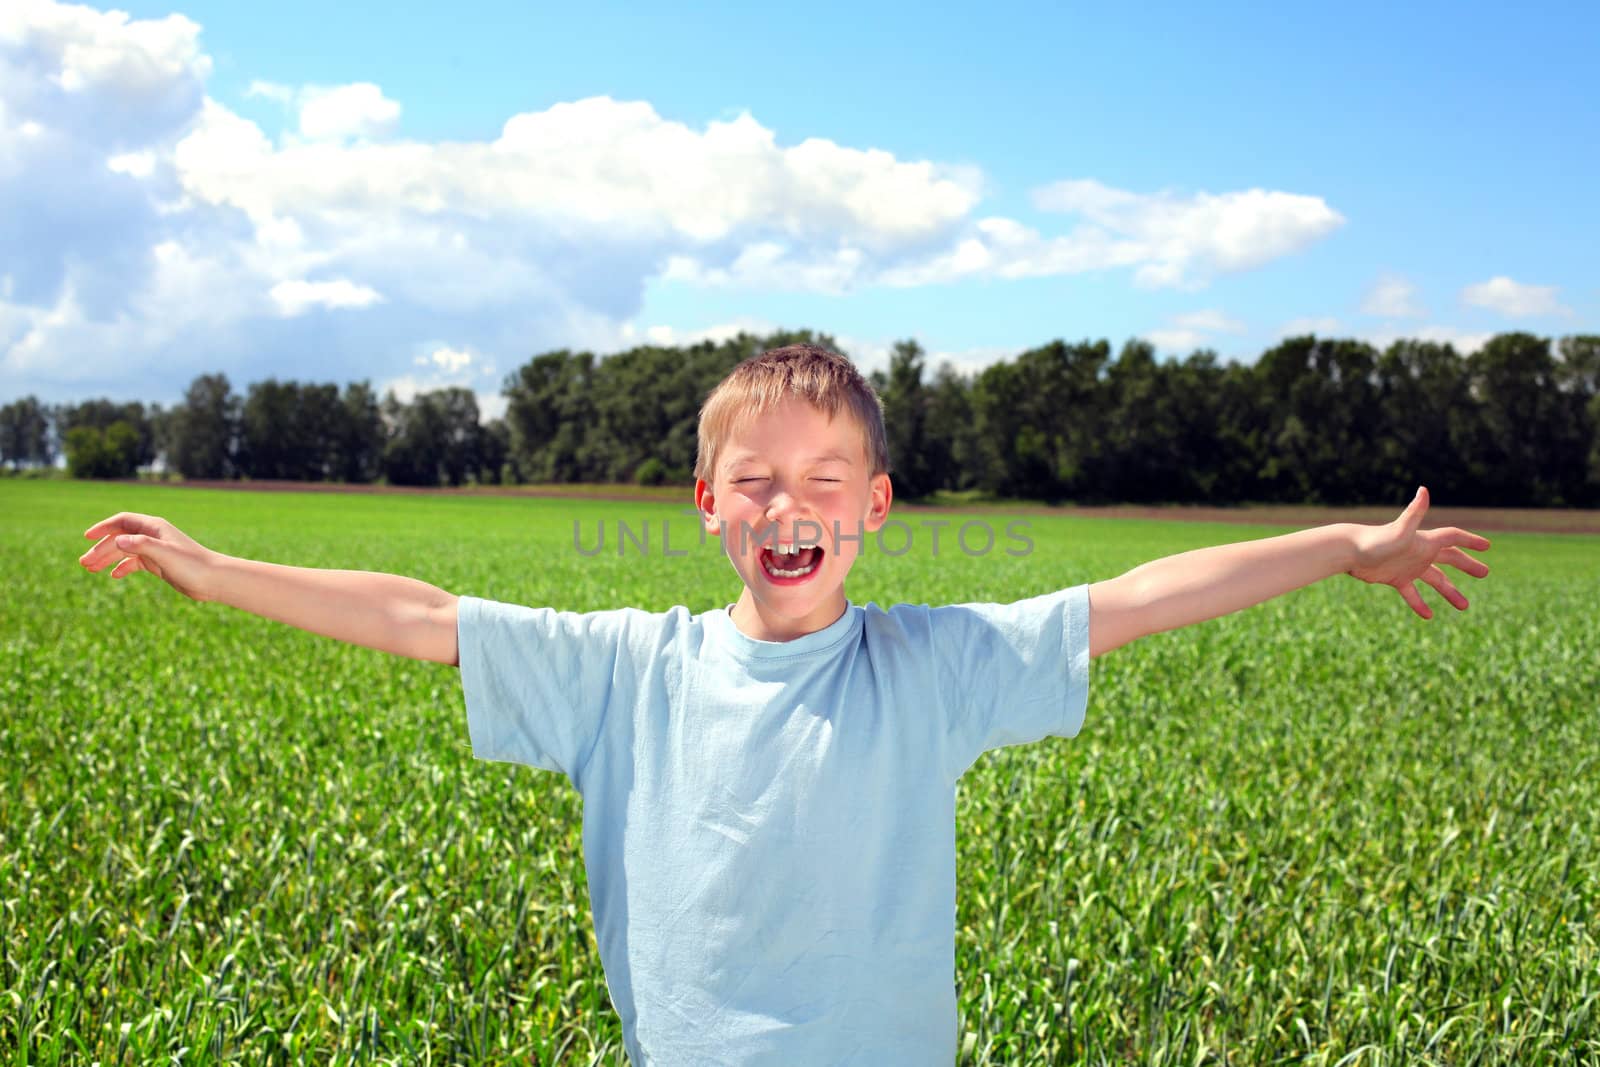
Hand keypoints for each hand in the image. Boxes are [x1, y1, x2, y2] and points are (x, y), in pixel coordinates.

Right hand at [79, 512, 219, 601]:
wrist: (214, 580)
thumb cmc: (193, 565)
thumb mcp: (165, 554)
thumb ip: (141, 545)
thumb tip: (117, 540)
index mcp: (154, 528)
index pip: (123, 521)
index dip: (104, 527)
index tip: (87, 537)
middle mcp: (153, 536)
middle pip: (120, 538)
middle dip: (101, 549)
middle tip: (83, 563)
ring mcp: (155, 550)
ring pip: (125, 551)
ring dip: (107, 559)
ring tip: (90, 569)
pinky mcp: (159, 564)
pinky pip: (135, 563)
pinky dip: (123, 567)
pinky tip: (114, 576)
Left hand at [1347, 487, 1490, 618]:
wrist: (1347, 551)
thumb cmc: (1373, 541)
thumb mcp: (1400, 530)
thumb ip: (1415, 512)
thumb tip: (1424, 489)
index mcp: (1424, 540)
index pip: (1452, 537)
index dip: (1469, 540)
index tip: (1487, 546)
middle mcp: (1418, 552)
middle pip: (1449, 558)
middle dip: (1467, 564)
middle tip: (1485, 573)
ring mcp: (1407, 566)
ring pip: (1434, 580)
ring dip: (1449, 591)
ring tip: (1465, 606)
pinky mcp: (1394, 578)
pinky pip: (1411, 593)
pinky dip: (1419, 603)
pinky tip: (1428, 616)